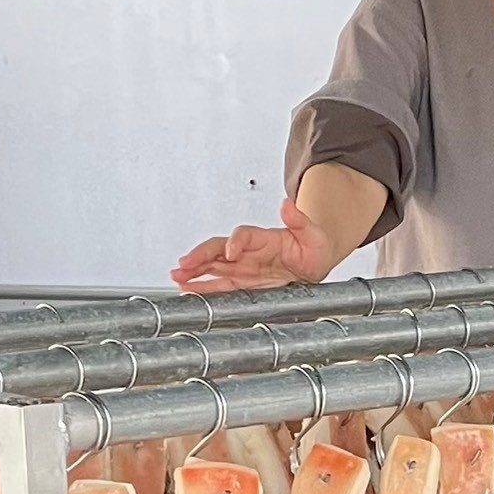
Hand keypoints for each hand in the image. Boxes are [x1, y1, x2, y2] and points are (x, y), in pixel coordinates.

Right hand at [171, 198, 337, 291]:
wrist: (316, 262)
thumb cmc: (313, 245)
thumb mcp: (311, 232)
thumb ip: (298, 220)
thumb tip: (288, 204)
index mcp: (262, 237)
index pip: (242, 235)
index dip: (235, 242)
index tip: (231, 253)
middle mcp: (248, 251)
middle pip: (218, 249)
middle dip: (200, 256)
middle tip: (185, 264)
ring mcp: (242, 266)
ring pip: (212, 267)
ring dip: (194, 271)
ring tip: (177, 276)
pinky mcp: (242, 282)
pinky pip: (220, 285)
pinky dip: (203, 288)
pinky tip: (188, 290)